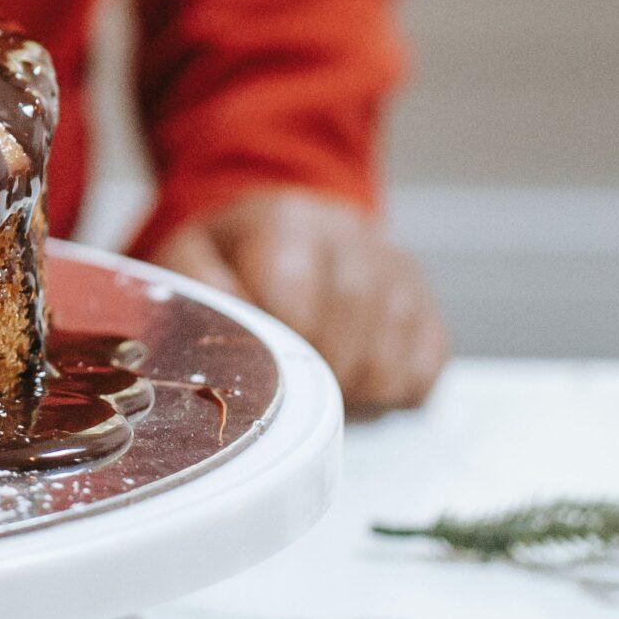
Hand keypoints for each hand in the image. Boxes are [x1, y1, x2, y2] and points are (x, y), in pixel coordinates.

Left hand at [151, 189, 447, 412]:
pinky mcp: (427, 304)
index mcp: (289, 220)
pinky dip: (391, 393)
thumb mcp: (191, 254)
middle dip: (315, 379)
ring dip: (351, 392)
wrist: (286, 229)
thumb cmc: (232, 253)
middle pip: (348, 334)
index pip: (295, 299)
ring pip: (389, 360)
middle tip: (290, 398)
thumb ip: (199, 287)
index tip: (260, 375)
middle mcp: (354, 237)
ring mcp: (398, 271)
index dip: (277, 349)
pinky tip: (355, 381)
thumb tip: (230, 333)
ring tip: (319, 389)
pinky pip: (424, 369)